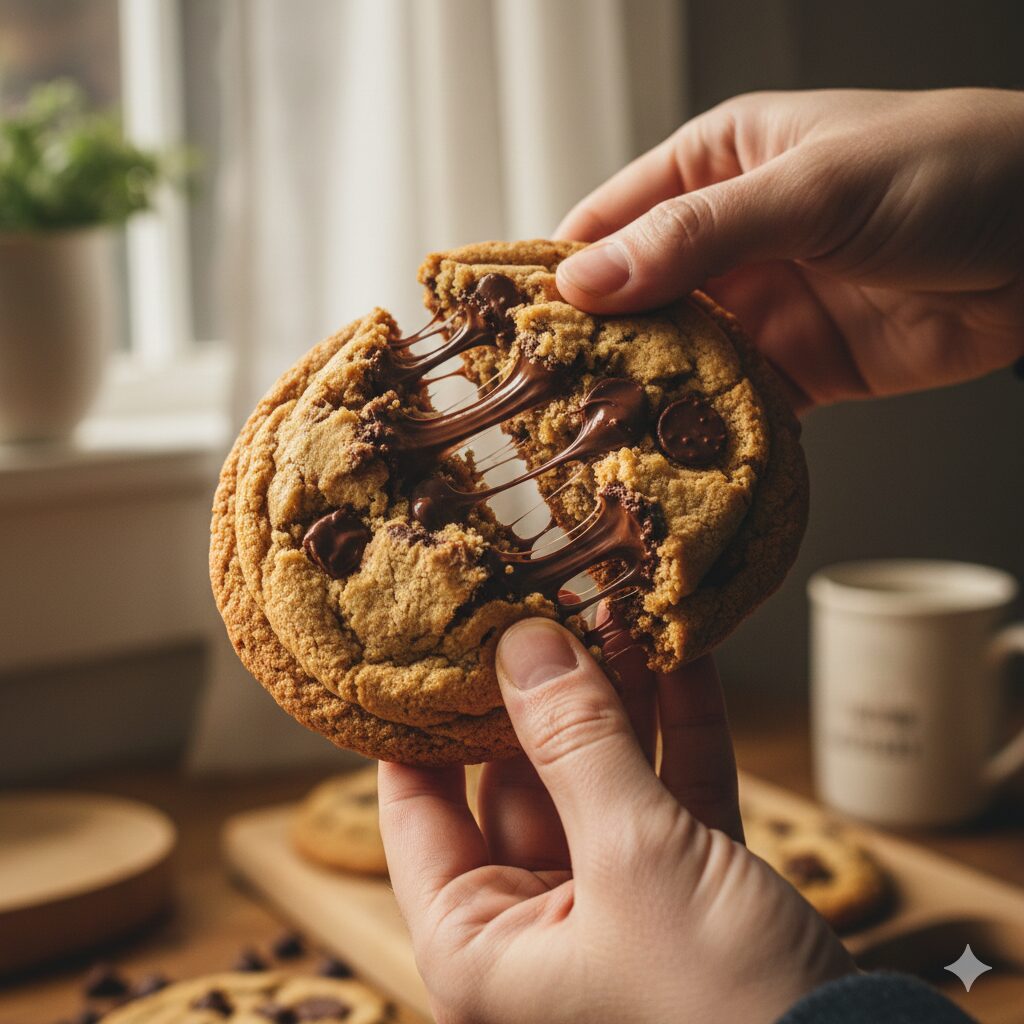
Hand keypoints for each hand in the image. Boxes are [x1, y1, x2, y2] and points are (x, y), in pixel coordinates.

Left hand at [378, 618, 853, 1023]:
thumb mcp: (634, 860)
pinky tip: (680, 653)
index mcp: (480, 945)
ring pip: (599, 777)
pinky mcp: (685, 891)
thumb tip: (523, 644)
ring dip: (617, 696)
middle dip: (544, 690)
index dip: (424, 719)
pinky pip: (668, 790)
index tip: (436, 636)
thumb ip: (576, 743)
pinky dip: (678, 726)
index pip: (418, 810)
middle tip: (548, 600)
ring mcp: (612, 906)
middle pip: (519, 780)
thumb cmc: (722, 1007)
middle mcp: (534, 927)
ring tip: (616, 606)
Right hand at [554, 88, 1023, 410]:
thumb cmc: (945, 174)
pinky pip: (732, 403)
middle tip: (545, 403)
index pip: (609, 220)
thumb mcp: (808, 189)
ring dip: (644, 396)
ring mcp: (761, 306)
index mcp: (716, 166)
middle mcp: (727, 238)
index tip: (512, 328)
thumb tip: (583, 280)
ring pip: (676, 358)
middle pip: (634, 299)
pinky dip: (706, 430)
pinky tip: (673, 456)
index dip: (558, 272)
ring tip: (594, 442)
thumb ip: (694, 238)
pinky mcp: (797, 368)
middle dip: (594, 348)